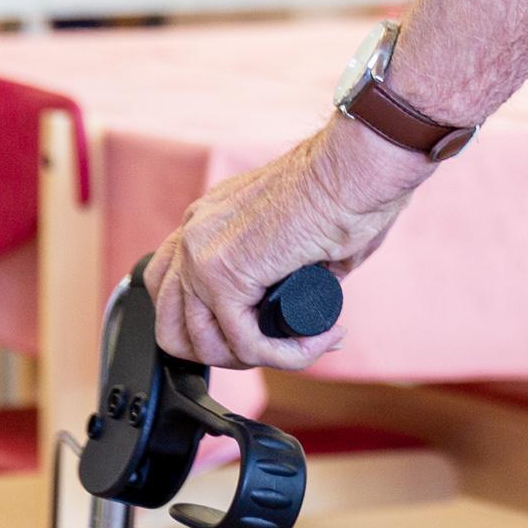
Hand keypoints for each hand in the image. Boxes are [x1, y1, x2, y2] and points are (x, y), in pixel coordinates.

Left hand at [144, 120, 423, 370]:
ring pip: (206, 346)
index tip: (261, 331)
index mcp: (206, 221)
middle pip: (174, 328)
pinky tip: (318, 341)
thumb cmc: (346, 189)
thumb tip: (296, 317)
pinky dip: (286, 355)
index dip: (211, 327)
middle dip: (228, 353)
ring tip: (307, 343)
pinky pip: (246, 343)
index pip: (171, 291)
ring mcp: (201, 255)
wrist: (357, 168)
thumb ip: (281, 270)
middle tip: (280, 346)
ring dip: (261, 358)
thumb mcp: (294, 237)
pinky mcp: (225, 276)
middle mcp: (193, 233)